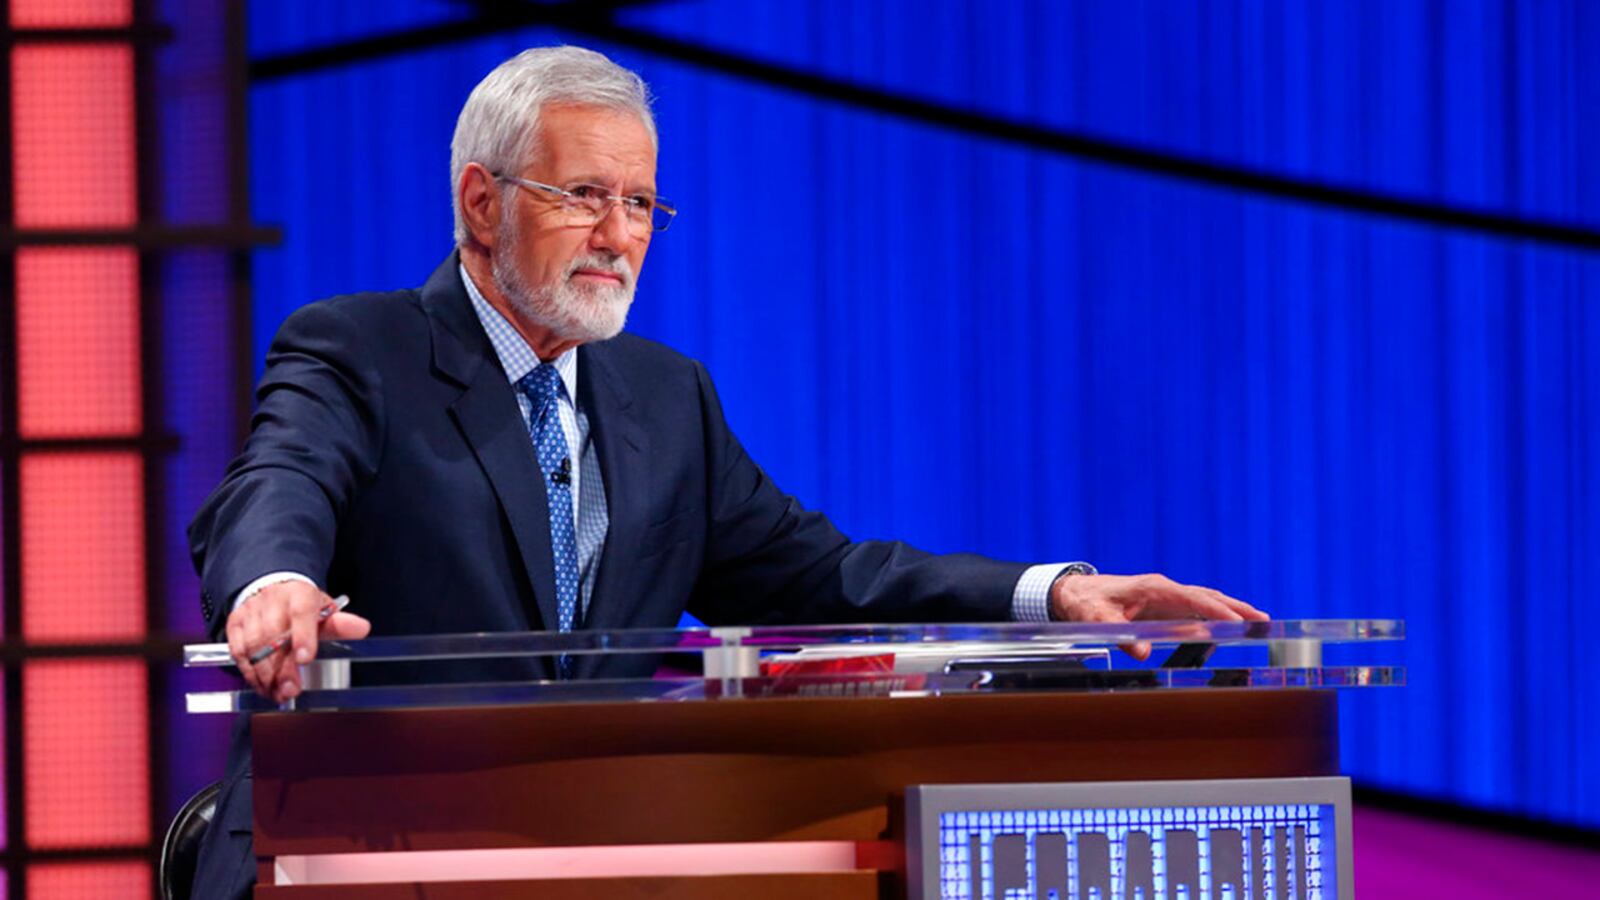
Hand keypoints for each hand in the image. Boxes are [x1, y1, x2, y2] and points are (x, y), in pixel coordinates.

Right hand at [225, 581, 371, 701]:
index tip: (305, 658)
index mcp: (299, 594)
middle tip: (292, 690)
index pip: (301, 612)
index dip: (303, 636)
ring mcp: (251, 613)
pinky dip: (250, 674)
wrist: (271, 588)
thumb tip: (361, 628)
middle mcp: (272, 601)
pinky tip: (264, 687)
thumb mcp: (323, 610)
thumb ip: (340, 624)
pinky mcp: (235, 625)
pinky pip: (239, 653)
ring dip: (266, 676)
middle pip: (274, 637)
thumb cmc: (301, 605)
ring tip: (279, 694)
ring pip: (253, 647)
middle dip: (282, 668)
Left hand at [1050, 572, 1267, 660]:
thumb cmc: (1086, 603)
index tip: (1240, 622)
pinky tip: (1224, 630)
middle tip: (1264, 622)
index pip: (1195, 599)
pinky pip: (1195, 609)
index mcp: (1155, 589)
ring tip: (1257, 623)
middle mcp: (1165, 590)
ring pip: (1206, 601)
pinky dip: (1214, 616)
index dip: (1219, 611)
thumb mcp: (1096, 619)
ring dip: (1231, 610)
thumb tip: (1144, 652)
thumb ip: (1119, 636)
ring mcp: (1167, 596)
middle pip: (1209, 597)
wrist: (1075, 592)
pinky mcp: (1164, 605)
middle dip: (1237, 608)